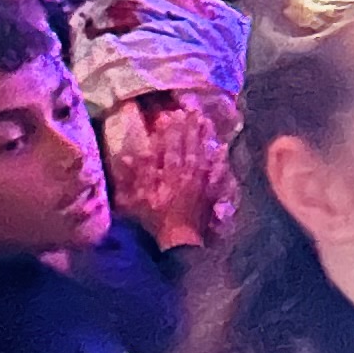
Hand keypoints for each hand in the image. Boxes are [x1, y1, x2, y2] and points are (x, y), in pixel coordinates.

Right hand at [106, 92, 231, 255]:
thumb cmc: (156, 220)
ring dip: (205, 138)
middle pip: (190, 147)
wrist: (180, 241)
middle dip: (190, 128)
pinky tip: (223, 149)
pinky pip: (218, 173)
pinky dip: (220, 160)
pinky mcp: (211, 193)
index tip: (172, 115)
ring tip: (206, 121)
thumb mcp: (141, 198)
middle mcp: (188, 174)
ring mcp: (202, 183)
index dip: (171, 130)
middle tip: (192, 111)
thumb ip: (139, 174)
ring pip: (204, 155)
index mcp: (170, 174)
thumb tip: (130, 154)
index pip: (171, 147)